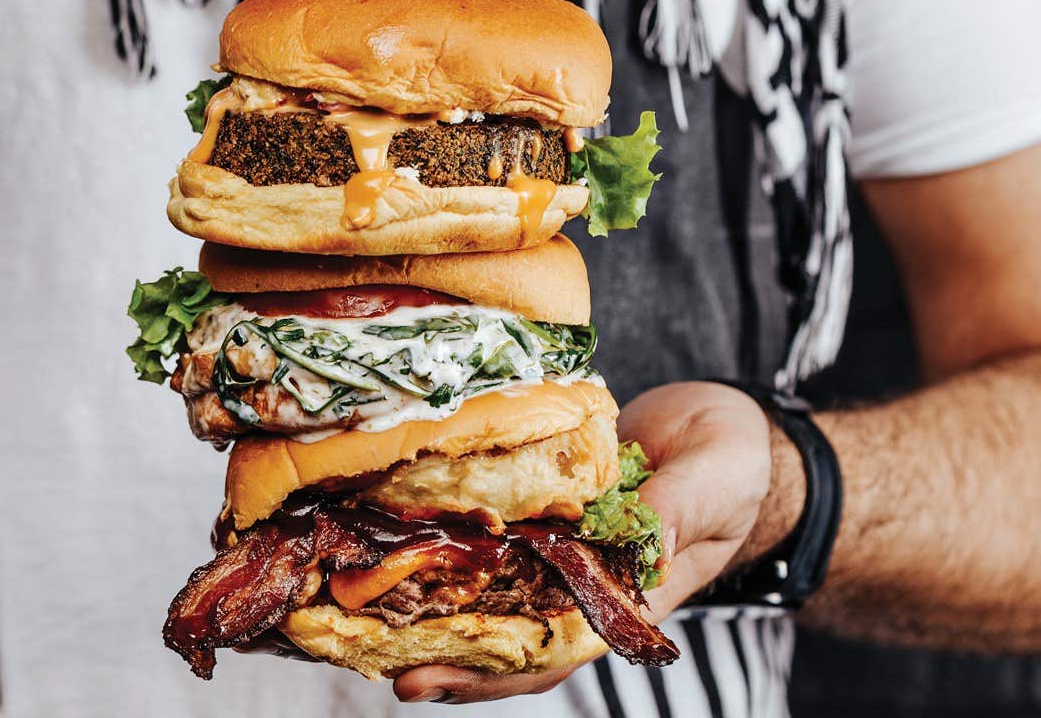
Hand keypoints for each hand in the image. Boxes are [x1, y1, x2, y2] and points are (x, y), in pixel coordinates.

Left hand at [393, 381, 773, 703]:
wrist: (723, 426)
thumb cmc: (736, 463)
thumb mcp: (720, 479)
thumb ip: (684, 508)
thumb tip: (645, 536)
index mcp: (629, 593)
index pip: (556, 647)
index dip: (496, 672)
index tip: (434, 678)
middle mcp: (585, 577)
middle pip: (510, 632)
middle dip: (448, 654)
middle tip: (376, 662)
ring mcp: (563, 543)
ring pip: (495, 588)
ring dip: (438, 606)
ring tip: (370, 617)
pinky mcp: (548, 504)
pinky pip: (498, 531)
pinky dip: (457, 544)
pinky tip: (409, 544)